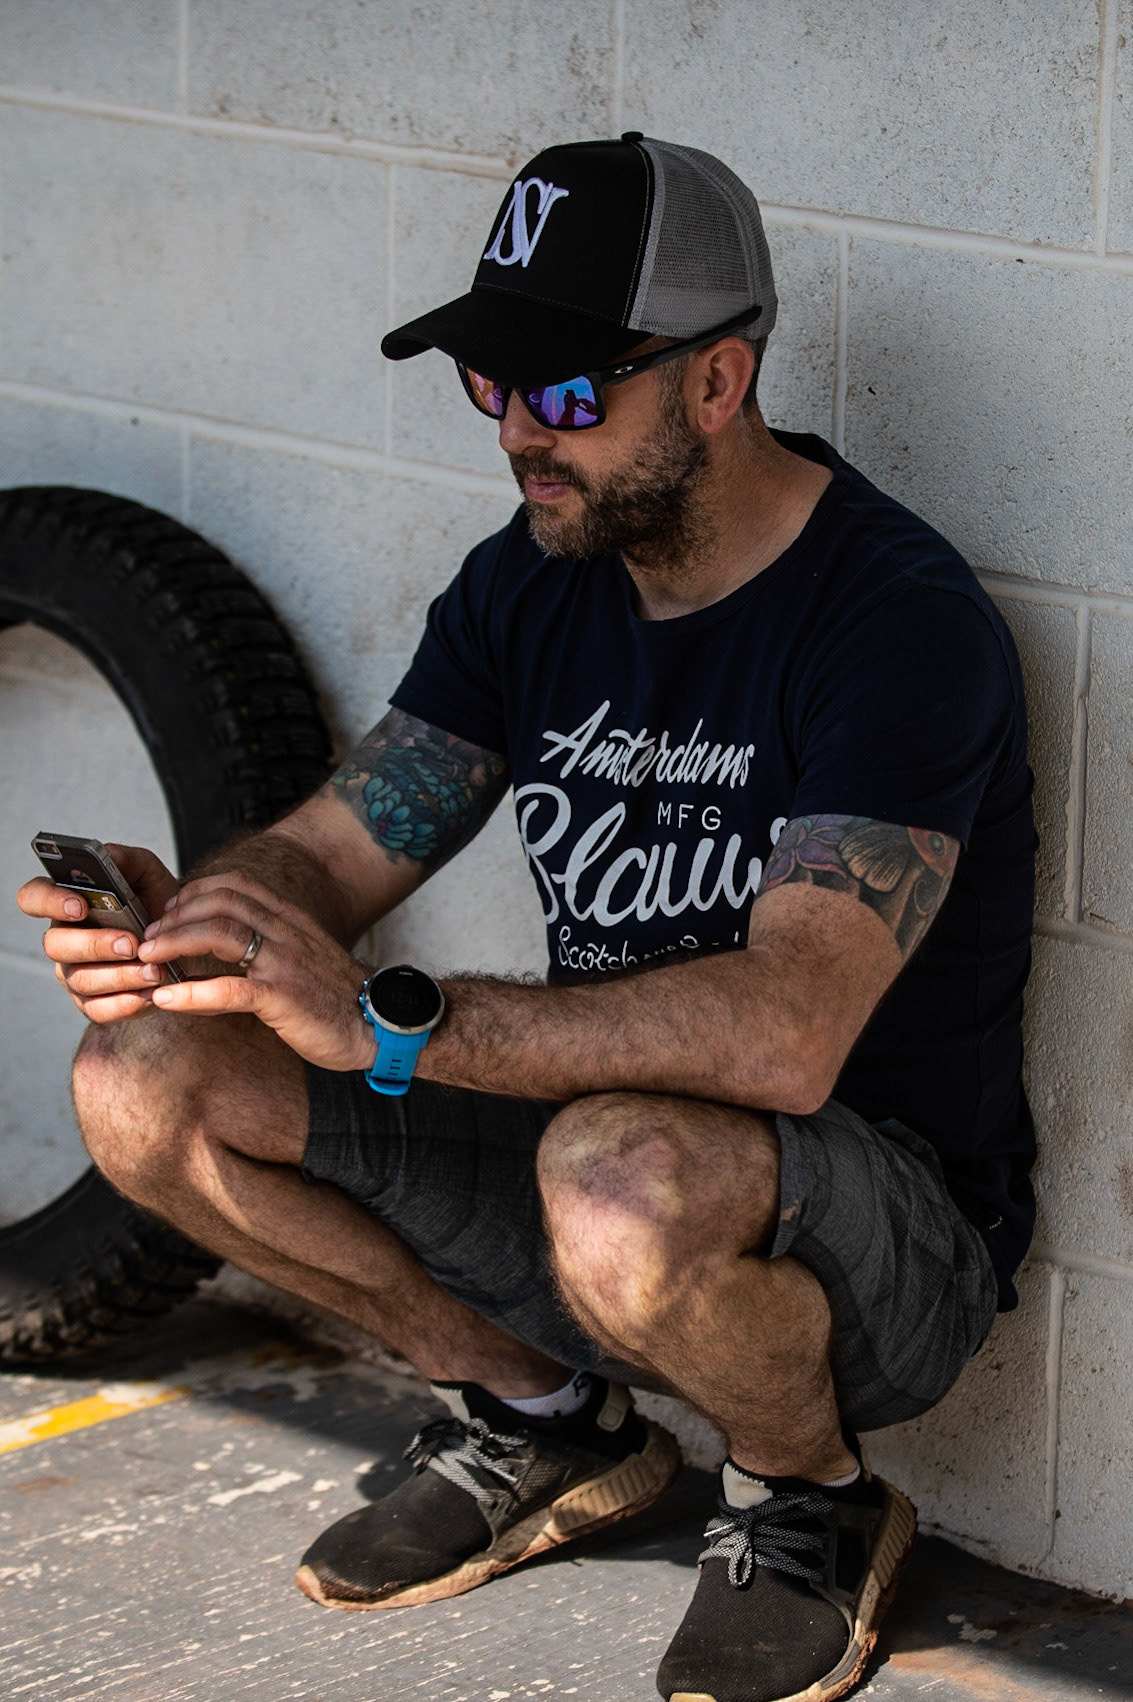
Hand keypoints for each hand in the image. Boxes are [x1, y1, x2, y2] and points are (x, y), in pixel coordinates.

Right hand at [17, 844, 181, 1023]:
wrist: (184, 938)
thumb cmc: (157, 903)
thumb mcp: (146, 873)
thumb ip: (124, 859)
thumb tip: (105, 855)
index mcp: (66, 903)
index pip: (33, 898)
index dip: (49, 902)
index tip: (80, 906)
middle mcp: (64, 939)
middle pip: (56, 945)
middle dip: (95, 944)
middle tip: (131, 943)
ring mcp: (74, 973)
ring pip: (82, 979)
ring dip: (120, 976)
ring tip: (154, 970)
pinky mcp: (93, 1003)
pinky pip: (98, 1010)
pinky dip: (127, 1003)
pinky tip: (150, 993)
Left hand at [137, 871, 375, 1071]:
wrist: (380, 1025)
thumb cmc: (338, 997)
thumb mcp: (305, 957)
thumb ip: (273, 946)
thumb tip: (231, 950)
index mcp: (290, 921)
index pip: (236, 886)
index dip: (195, 891)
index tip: (170, 910)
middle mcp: (286, 933)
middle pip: (220, 902)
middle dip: (175, 916)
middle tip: (148, 937)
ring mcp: (284, 963)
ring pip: (220, 933)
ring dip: (174, 942)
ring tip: (147, 959)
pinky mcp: (283, 998)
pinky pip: (229, 989)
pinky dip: (191, 992)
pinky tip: (166, 999)